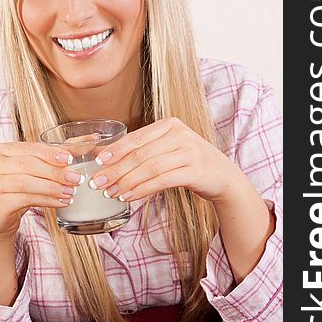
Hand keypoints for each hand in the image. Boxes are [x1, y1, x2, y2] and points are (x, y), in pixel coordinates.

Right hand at [0, 141, 86, 238]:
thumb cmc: (21, 188)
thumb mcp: (38, 169)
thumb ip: (61, 154)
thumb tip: (93, 139)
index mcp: (6, 150)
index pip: (32, 148)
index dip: (52, 153)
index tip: (71, 159)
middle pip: (29, 164)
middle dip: (56, 172)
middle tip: (77, 178)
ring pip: (26, 182)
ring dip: (53, 187)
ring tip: (71, 192)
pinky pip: (24, 199)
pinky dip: (46, 200)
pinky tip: (61, 202)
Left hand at [88, 117, 244, 203]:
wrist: (223, 177)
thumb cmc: (188, 163)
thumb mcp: (167, 149)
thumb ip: (143, 150)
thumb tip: (104, 156)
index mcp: (169, 125)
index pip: (136, 137)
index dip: (115, 150)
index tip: (97, 162)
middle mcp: (179, 134)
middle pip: (140, 154)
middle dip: (115, 169)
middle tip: (97, 182)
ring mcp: (189, 152)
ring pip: (149, 168)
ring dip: (126, 182)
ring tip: (111, 193)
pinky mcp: (195, 171)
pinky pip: (162, 180)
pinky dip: (142, 189)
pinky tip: (129, 197)